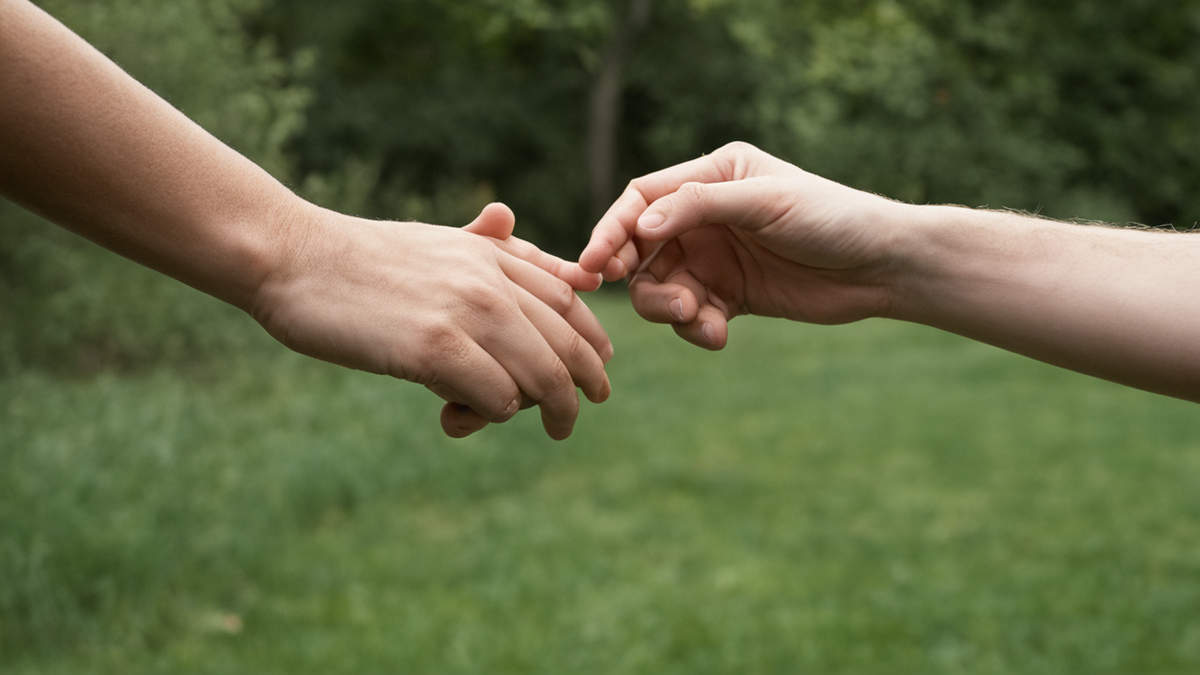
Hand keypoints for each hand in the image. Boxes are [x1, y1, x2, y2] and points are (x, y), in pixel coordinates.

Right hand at [253, 202, 611, 439]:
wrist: (292, 258)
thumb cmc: (355, 257)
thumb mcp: (429, 239)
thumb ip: (475, 241)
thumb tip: (507, 217)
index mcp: (491, 255)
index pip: (569, 299)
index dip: (592, 338)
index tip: (601, 366)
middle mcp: (490, 281)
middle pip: (568, 342)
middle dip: (586, 384)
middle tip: (581, 413)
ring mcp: (466, 313)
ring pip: (545, 377)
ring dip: (550, 410)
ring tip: (545, 427)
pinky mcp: (436, 349)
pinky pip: (498, 398)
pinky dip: (492, 414)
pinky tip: (458, 414)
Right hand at [579, 142, 905, 348]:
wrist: (884, 267)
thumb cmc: (832, 218)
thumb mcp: (765, 202)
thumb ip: (700, 206)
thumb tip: (640, 224)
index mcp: (713, 175)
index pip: (644, 199)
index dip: (612, 230)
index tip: (594, 266)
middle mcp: (707, 215)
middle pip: (642, 248)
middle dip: (638, 278)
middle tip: (657, 300)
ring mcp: (717, 257)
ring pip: (662, 287)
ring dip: (669, 309)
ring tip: (695, 319)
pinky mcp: (731, 296)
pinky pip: (692, 315)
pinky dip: (696, 328)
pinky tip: (719, 335)